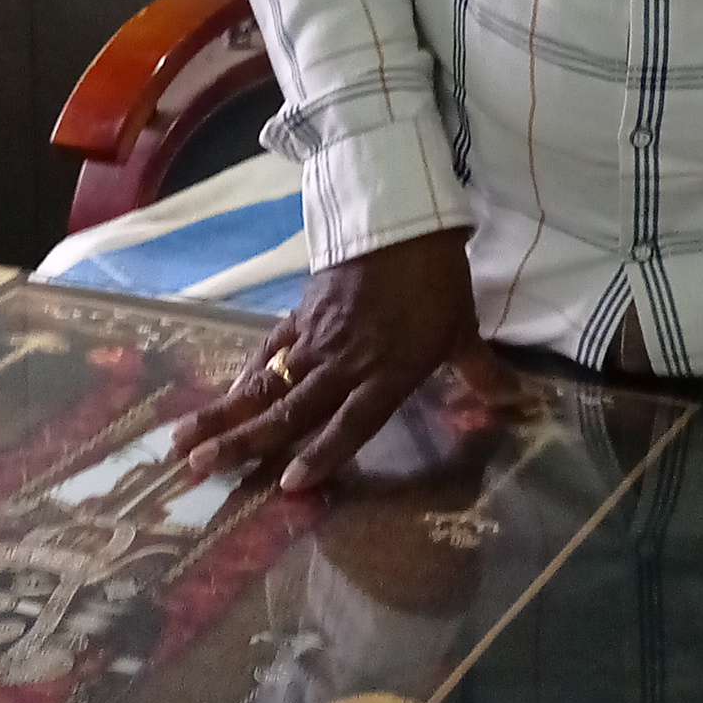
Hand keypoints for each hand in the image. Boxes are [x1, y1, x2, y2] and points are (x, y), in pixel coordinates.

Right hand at [170, 229, 476, 493]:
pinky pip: (269, 351)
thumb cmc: (437, 280)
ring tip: (182, 443)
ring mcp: (316, 339)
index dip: (322, 454)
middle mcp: (344, 363)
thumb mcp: (464, 327)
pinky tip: (223, 397)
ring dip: (225, 414)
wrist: (403, 217)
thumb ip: (482, 372)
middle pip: (290, 410)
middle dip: (244, 443)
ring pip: (266, 385)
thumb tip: (521, 403)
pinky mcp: (301, 316)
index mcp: (386, 372)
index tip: (287, 485)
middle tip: (199, 470)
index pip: (350, 423)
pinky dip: (245, 375)